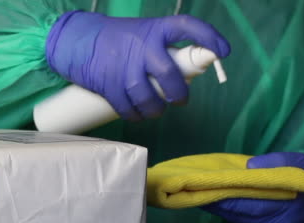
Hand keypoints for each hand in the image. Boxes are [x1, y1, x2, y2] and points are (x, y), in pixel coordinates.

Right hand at [45, 11, 229, 120]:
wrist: (80, 41)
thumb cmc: (119, 40)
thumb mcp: (143, 33)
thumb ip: (162, 50)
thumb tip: (184, 75)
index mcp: (155, 30)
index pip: (187, 26)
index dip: (208, 37)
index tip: (223, 51)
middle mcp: (142, 47)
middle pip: (168, 74)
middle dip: (178, 93)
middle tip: (180, 101)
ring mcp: (124, 67)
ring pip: (147, 97)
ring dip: (156, 109)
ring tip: (157, 110)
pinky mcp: (108, 85)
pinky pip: (126, 107)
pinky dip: (135, 116)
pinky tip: (138, 116)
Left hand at [201, 152, 303, 222]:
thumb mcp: (303, 165)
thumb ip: (279, 161)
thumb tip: (250, 164)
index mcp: (286, 207)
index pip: (249, 203)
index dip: (224, 196)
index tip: (205, 186)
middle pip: (235, 213)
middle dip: (212, 200)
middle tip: (191, 187)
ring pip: (232, 218)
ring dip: (214, 205)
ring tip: (196, 189)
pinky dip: (224, 211)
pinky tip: (213, 199)